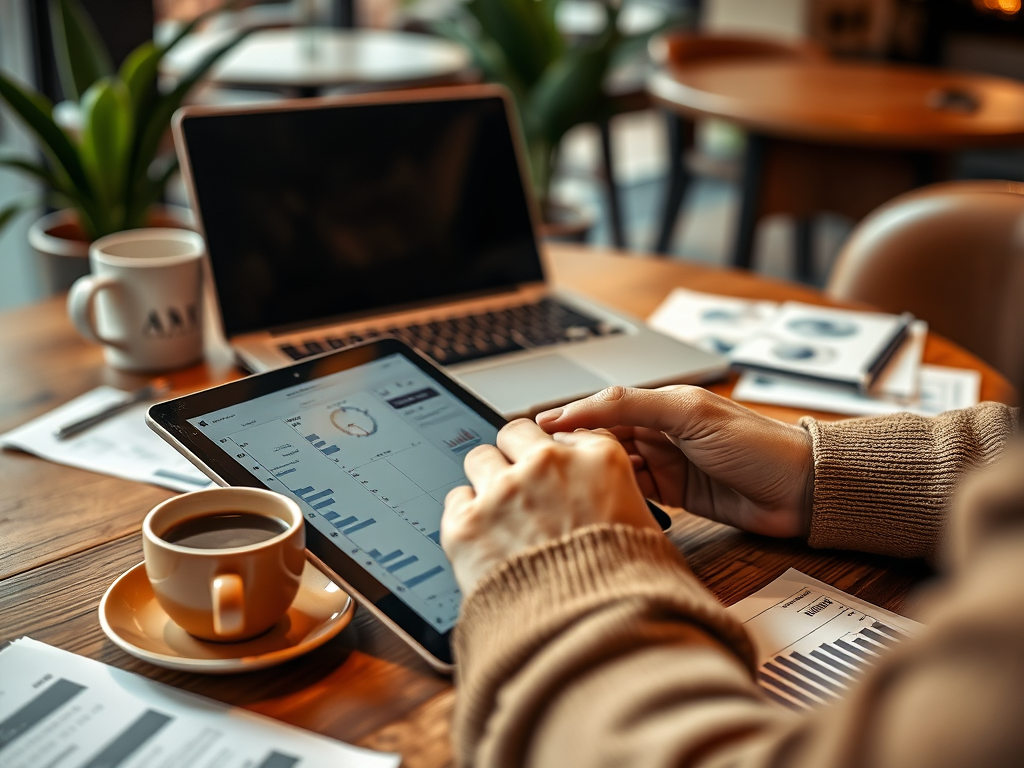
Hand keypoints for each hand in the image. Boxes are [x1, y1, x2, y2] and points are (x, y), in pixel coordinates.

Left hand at [442, 419, 658, 595]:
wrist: (593, 638)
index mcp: (599, 459)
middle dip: (516, 456)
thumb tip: (599, 492)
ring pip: (478, 458)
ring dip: (487, 482)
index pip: (565, 432)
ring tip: (498, 517)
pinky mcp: (467, 523)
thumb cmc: (628, 593)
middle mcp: (548, 465)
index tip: (551, 468)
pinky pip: (454, 501)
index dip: (557, 454)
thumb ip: (615, 494)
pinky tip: (483, 543)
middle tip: (521, 488)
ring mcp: (504, 492)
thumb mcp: (645, 530)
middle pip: (515, 433)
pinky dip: (466, 519)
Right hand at [536, 386, 813, 538]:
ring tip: (569, 490)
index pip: (601, 410)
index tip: (532, 434)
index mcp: (660, 405)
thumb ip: (631, 406)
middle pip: (602, 441)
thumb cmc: (756, 444)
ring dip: (595, 478)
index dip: (568, 421)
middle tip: (547, 469)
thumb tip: (574, 409)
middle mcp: (659, 433)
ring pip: (614, 470)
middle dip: (576, 453)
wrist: (801, 491)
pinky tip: (603, 505)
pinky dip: (618, 499)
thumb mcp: (688, 414)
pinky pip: (634, 495)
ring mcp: (666, 465)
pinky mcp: (675, 497)